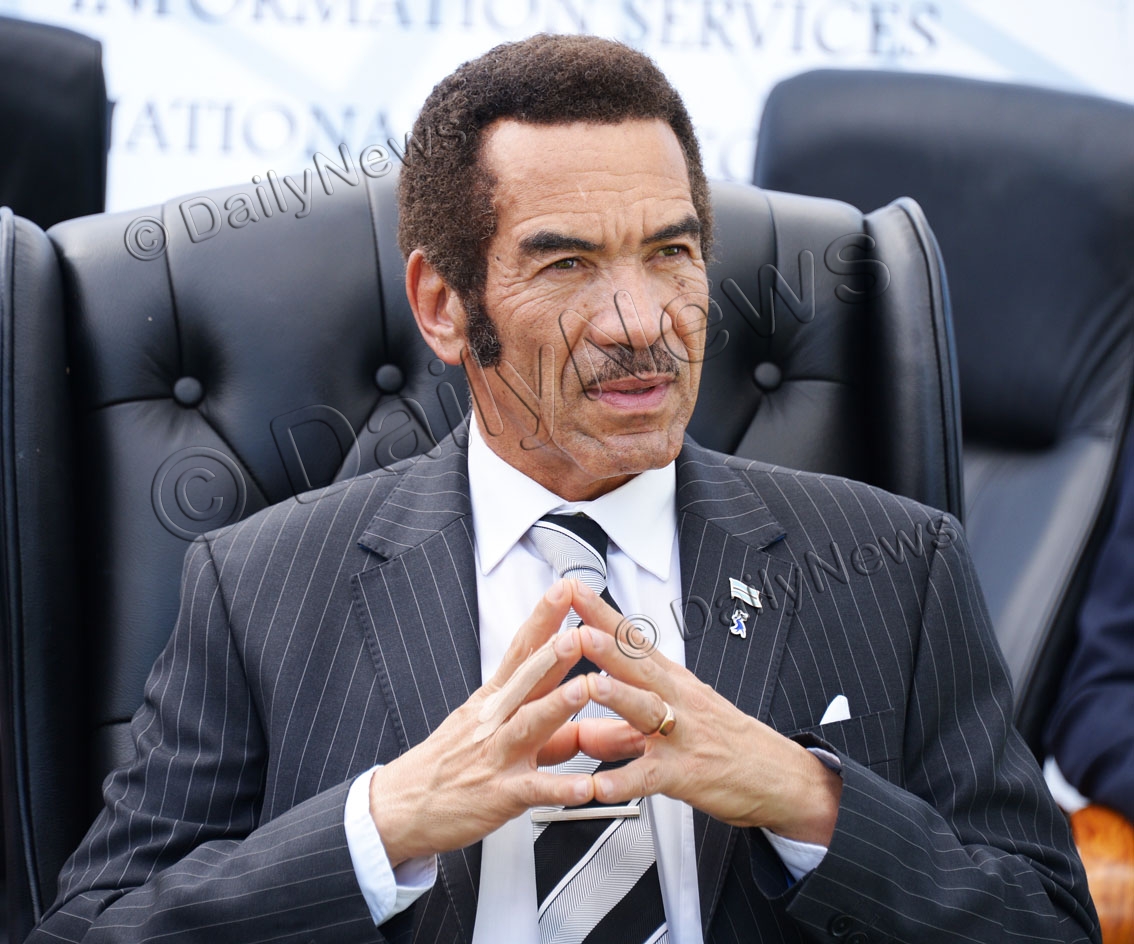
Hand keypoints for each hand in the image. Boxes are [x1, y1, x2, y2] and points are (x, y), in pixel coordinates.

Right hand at [368, 580, 641, 865]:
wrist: (400, 806)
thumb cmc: (447, 764)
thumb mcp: (487, 728)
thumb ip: (539, 713)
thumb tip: (582, 694)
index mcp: (493, 701)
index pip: (521, 650)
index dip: (543, 618)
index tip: (564, 589)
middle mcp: (494, 721)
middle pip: (526, 679)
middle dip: (553, 653)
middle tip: (579, 629)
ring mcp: (496, 756)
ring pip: (528, 726)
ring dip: (556, 706)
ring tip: (583, 689)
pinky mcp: (498, 795)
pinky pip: (533, 790)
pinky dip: (559, 788)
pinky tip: (584, 786)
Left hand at [571, 585, 842, 845]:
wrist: (779, 778)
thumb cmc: (727, 744)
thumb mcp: (673, 726)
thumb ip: (619, 730)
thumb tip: (580, 732)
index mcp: (671, 682)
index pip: (633, 641)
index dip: (603, 616)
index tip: (574, 592)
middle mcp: (677, 701)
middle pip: (638, 666)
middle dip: (606, 644)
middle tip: (576, 628)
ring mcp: (682, 735)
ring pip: (647, 710)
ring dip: (618, 696)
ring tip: (589, 686)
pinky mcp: (686, 773)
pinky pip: (650, 777)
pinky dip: (623, 783)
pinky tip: (599, 786)